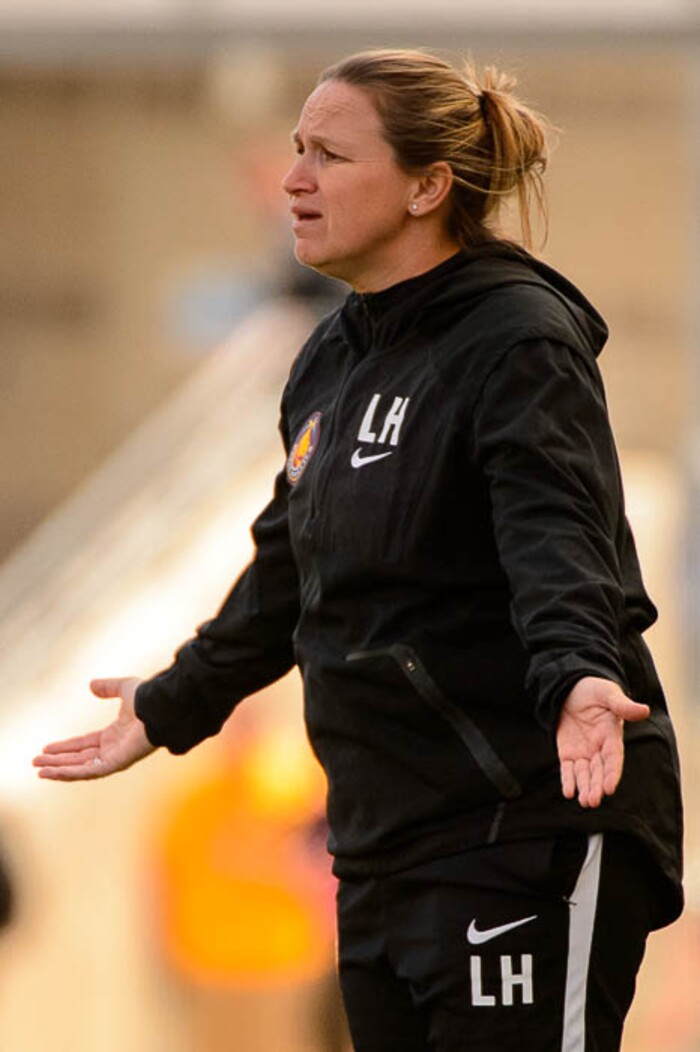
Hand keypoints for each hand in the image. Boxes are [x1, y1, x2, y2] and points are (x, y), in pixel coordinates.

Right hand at [33, 677, 156, 780]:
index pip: (84, 744)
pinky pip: (88, 771)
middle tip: (35, 762)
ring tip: (38, 770)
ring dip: (59, 769)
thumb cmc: (148, 698)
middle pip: (79, 758)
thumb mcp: (124, 688)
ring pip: (80, 768)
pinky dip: (69, 773)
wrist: (159, 707)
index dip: (65, 747)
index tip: (46, 748)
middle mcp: (113, 749)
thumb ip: (109, 687)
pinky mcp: (115, 764)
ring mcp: (114, 758)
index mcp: (114, 735)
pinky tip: (51, 772)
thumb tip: (91, 685)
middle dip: (57, 761)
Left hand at [557, 676, 649, 808]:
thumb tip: (644, 710)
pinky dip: (568, 780)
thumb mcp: (608, 694)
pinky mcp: (568, 752)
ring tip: (585, 802)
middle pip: (599, 771)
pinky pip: (568, 769)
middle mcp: (599, 748)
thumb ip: (623, 706)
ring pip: (585, 774)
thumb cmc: (594, 690)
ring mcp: (583, 752)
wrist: (570, 688)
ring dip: (585, 788)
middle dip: (597, 786)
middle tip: (593, 801)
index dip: (612, 773)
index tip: (609, 788)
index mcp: (611, 736)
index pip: (613, 758)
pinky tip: (569, 792)